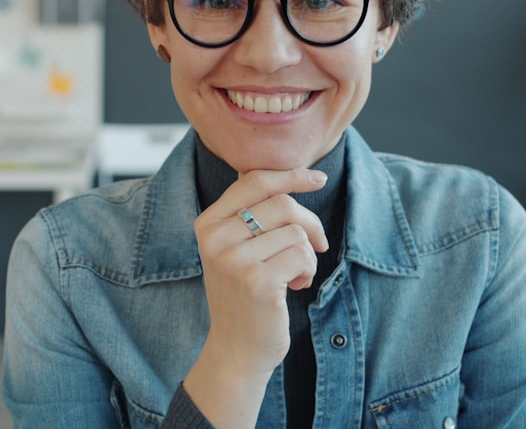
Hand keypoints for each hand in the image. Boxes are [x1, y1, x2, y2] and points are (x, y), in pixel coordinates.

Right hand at [183, 168, 328, 427]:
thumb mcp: (233, 250)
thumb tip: (281, 176)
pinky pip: (302, 254)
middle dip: (309, 222)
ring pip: (295, 231)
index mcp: (207, 224)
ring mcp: (234, 260)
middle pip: (280, 203)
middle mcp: (215, 238)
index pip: (253, 181)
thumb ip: (247, 215)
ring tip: (296, 274)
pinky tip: (296, 285)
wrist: (235, 350)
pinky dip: (308, 269)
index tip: (317, 178)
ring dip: (308, 253)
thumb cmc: (242, 296)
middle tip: (317, 243)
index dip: (290, 175)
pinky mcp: (257, 280)